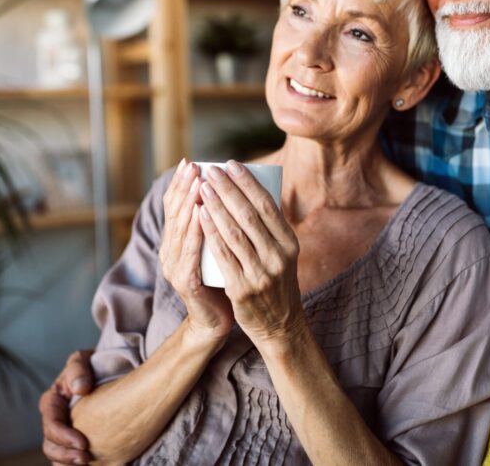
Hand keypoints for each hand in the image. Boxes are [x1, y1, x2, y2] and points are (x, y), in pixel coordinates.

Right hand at [39, 349, 93, 464]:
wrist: (107, 370)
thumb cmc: (91, 364)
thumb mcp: (82, 360)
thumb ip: (78, 370)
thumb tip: (81, 388)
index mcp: (52, 402)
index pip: (51, 424)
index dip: (63, 436)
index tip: (83, 442)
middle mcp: (55, 420)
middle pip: (50, 445)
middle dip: (66, 455)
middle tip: (86, 458)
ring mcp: (64, 432)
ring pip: (57, 456)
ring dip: (68, 463)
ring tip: (88, 463)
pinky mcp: (75, 441)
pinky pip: (69, 459)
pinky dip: (73, 465)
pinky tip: (91, 465)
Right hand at [159, 160, 234, 344]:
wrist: (217, 321)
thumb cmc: (223, 279)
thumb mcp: (218, 247)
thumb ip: (219, 225)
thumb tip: (235, 191)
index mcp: (177, 241)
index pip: (174, 206)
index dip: (180, 183)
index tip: (191, 161)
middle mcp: (170, 251)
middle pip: (175, 213)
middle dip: (185, 187)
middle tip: (194, 166)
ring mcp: (175, 266)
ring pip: (181, 229)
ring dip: (189, 203)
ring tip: (199, 182)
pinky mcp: (186, 282)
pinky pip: (190, 253)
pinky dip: (195, 232)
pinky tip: (200, 215)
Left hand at [198, 161, 304, 349]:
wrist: (279, 326)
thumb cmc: (276, 282)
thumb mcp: (283, 254)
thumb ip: (270, 229)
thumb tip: (251, 190)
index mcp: (289, 243)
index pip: (268, 205)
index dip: (248, 183)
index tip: (231, 164)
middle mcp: (278, 256)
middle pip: (249, 215)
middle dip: (228, 189)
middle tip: (211, 171)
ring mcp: (260, 273)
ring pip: (234, 232)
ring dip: (216, 206)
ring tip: (202, 188)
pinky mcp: (242, 289)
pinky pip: (223, 255)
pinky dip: (211, 232)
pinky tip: (200, 216)